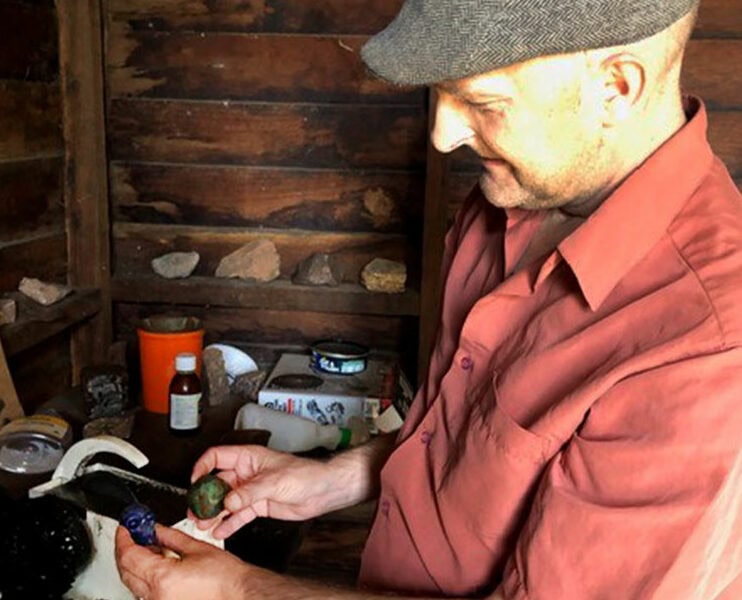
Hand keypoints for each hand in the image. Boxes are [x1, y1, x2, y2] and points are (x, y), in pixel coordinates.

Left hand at [115, 524, 249, 599]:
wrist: (238, 594)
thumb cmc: (225, 578)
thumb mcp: (196, 548)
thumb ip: (170, 536)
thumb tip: (154, 529)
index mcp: (162, 578)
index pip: (129, 555)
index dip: (124, 537)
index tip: (126, 526)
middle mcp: (155, 597)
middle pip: (126, 570)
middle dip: (126, 549)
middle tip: (134, 533)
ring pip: (134, 583)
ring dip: (136, 563)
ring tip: (150, 546)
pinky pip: (146, 593)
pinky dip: (146, 577)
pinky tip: (158, 564)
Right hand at [190, 444, 353, 538]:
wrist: (323, 490)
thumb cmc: (306, 474)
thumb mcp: (275, 481)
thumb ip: (250, 492)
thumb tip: (229, 501)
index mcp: (249, 457)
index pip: (217, 457)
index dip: (203, 467)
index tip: (195, 481)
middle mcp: (248, 473)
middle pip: (218, 482)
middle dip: (205, 497)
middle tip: (196, 510)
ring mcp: (252, 490)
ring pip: (226, 501)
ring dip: (214, 513)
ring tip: (203, 524)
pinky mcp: (259, 505)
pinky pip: (239, 514)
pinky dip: (229, 523)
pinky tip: (220, 531)